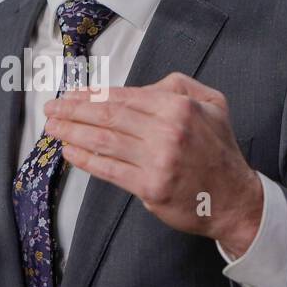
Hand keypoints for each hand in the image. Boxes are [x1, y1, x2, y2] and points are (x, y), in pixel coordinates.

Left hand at [43, 72, 263, 257]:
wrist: (234, 199)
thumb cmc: (219, 151)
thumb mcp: (212, 104)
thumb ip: (177, 87)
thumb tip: (140, 88)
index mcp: (178, 107)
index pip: (123, 97)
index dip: (91, 95)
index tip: (70, 95)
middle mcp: (168, 131)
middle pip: (108, 116)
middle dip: (73, 110)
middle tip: (51, 109)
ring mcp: (158, 160)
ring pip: (104, 141)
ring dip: (72, 132)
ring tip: (53, 128)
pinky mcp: (150, 187)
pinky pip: (109, 169)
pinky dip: (85, 159)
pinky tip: (70, 151)